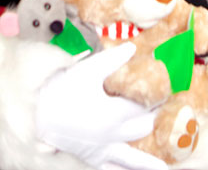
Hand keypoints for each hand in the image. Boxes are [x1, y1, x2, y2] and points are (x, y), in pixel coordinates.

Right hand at [36, 43, 165, 169]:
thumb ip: (113, 59)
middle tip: (171, 117)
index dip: (158, 98)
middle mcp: (113, 135)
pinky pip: (111, 168)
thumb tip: (133, 48)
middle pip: (143, 129)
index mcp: (115, 113)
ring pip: (131, 159)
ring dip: (149, 164)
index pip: (145, 106)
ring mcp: (102, 150)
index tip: (170, 92)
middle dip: (157, 121)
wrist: (36, 115)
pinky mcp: (90, 158)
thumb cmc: (62, 90)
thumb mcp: (88, 69)